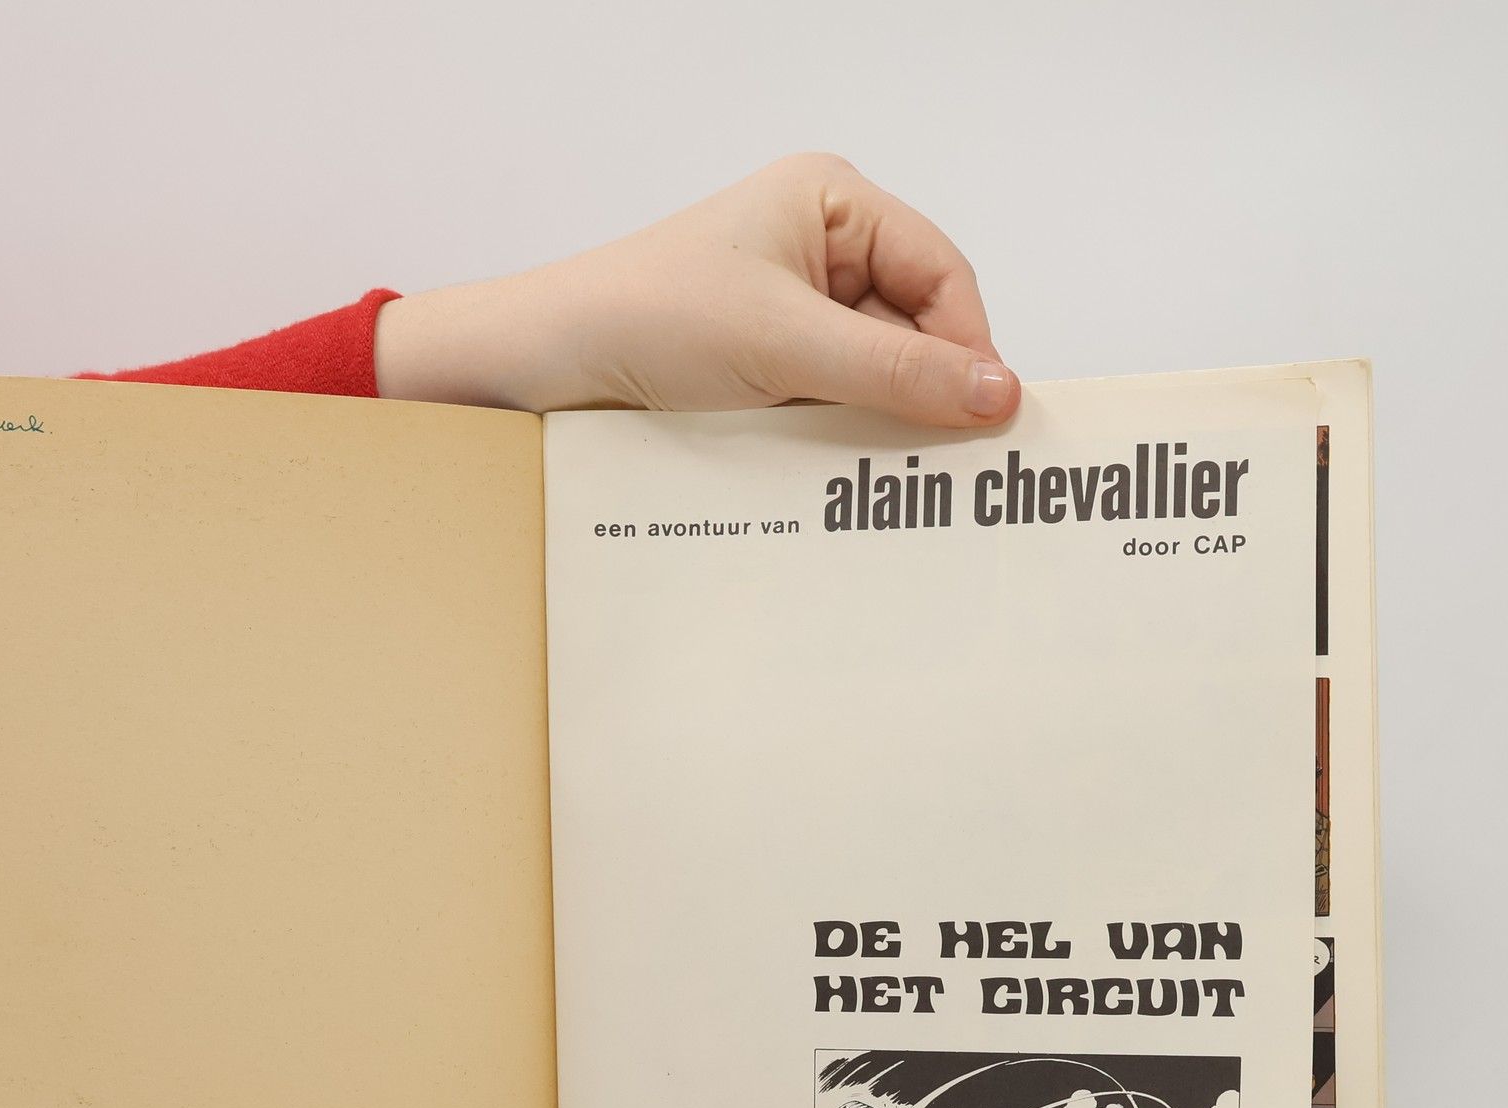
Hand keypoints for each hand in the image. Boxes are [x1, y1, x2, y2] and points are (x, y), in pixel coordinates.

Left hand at [374, 153, 1018, 426]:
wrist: (542, 368)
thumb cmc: (644, 319)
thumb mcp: (784, 345)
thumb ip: (895, 371)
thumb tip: (996, 393)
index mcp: (830, 202)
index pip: (940, 272)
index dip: (968, 344)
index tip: (986, 416)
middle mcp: (817, 249)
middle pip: (913, 327)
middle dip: (924, 389)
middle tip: (943, 460)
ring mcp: (790, 314)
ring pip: (873, 375)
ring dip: (877, 422)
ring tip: (884, 473)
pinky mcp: (764, 369)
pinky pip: (829, 406)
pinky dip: (838, 439)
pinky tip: (837, 473)